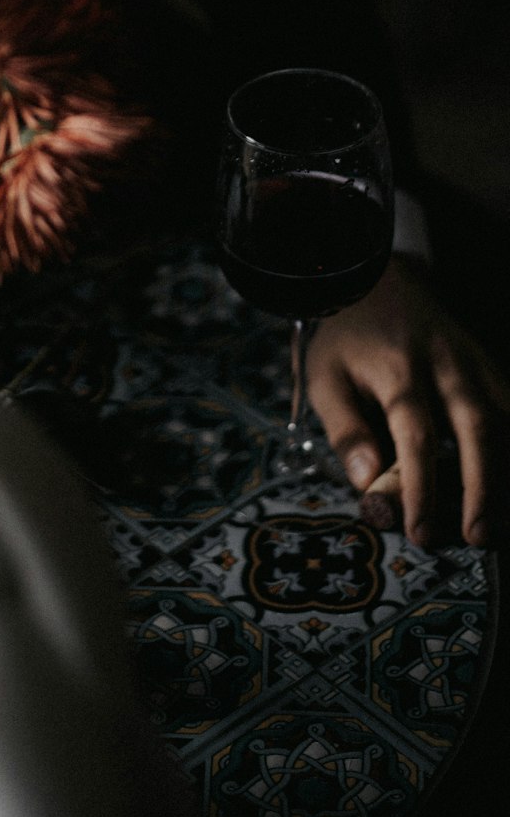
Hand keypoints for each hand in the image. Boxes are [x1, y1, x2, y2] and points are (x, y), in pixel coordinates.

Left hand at [307, 255, 509, 547]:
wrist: (376, 280)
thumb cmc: (346, 339)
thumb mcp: (325, 378)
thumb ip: (346, 431)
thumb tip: (368, 484)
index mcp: (396, 369)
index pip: (415, 434)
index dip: (421, 485)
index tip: (421, 531)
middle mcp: (445, 364)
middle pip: (477, 426)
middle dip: (482, 486)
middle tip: (479, 536)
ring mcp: (475, 362)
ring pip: (505, 417)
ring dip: (505, 469)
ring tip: (500, 520)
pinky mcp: (490, 366)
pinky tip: (505, 483)